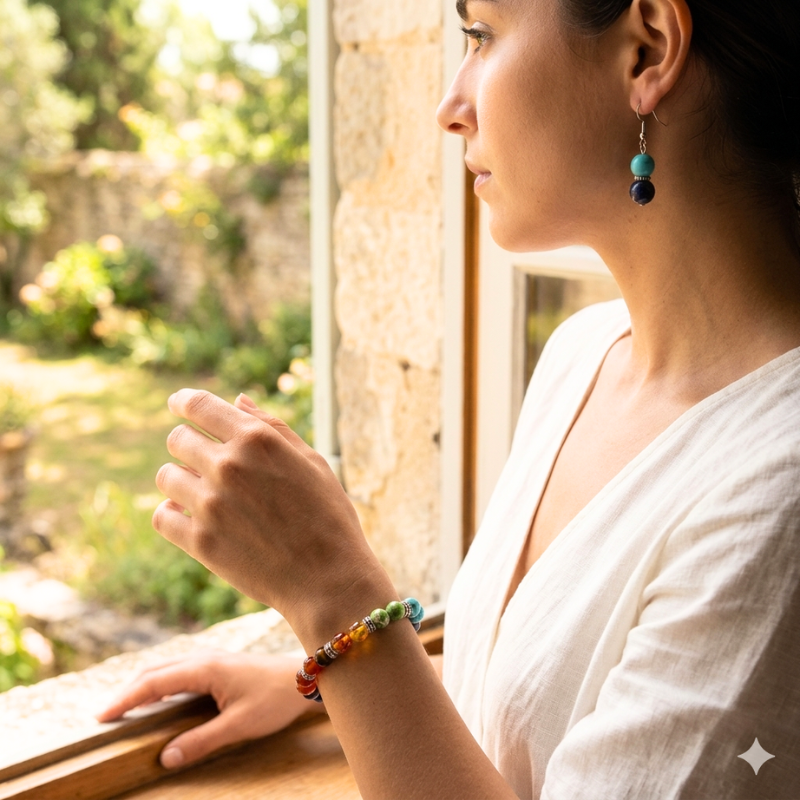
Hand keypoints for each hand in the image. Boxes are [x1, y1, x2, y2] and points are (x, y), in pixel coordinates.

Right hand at [95, 652, 315, 768]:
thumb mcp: (238, 725)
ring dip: (144, 686)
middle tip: (105, 715)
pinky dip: (161, 683)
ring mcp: (211, 659)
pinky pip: (181, 670)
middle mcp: (204, 658)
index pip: (154, 683)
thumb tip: (165, 758)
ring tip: (125, 707)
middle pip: (156, 671)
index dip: (126, 699)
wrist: (304, 678)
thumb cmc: (274, 700)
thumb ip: (201, 741)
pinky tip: (160, 698)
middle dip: (128, 691)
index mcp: (204, 669)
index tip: (102, 716)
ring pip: (168, 668)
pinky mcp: (219, 665)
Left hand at [153, 391, 395, 639]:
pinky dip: (173, 514)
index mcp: (257, 439)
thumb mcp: (311, 461)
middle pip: (178, 439)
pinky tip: (193, 518)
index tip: (178, 404)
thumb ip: (272, 427)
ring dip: (181, 480)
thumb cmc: (328, 517)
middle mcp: (229, 465)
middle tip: (207, 462)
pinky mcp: (199, 542)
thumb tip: (237, 401)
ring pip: (166, 476)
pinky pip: (163, 515)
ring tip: (205, 494)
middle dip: (189, 445)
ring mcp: (210, 504)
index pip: (199, 405)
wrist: (329, 579)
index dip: (183, 401)